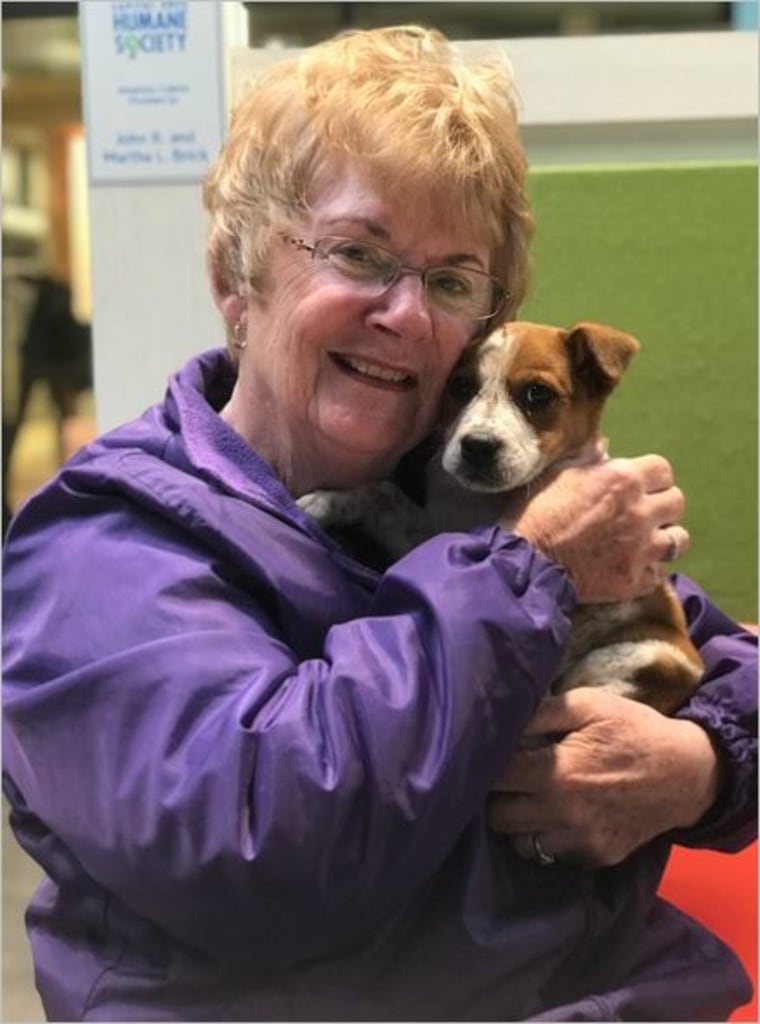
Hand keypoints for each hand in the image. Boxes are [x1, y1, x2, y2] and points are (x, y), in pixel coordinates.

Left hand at [487, 689, 721, 867]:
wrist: (686, 773)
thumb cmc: (633, 730)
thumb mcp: (588, 704)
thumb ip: (541, 712)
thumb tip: (504, 721)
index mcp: (554, 772)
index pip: (494, 778)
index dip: (487, 765)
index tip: (492, 757)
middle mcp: (560, 813)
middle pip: (498, 817)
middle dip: (497, 797)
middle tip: (509, 781)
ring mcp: (579, 841)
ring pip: (521, 843)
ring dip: (519, 823)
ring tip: (530, 801)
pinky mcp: (596, 857)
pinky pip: (554, 855)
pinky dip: (548, 839)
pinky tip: (558, 816)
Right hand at [510, 455, 688, 603]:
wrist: (525, 562)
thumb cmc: (536, 512)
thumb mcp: (557, 474)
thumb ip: (588, 459)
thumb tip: (604, 447)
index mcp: (623, 480)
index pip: (663, 470)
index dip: (651, 477)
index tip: (638, 485)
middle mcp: (640, 512)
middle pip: (677, 502)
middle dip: (661, 505)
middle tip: (641, 513)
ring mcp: (642, 549)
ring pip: (679, 540)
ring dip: (663, 539)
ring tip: (645, 542)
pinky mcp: (635, 580)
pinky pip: (658, 575)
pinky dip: (646, 572)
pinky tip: (630, 568)